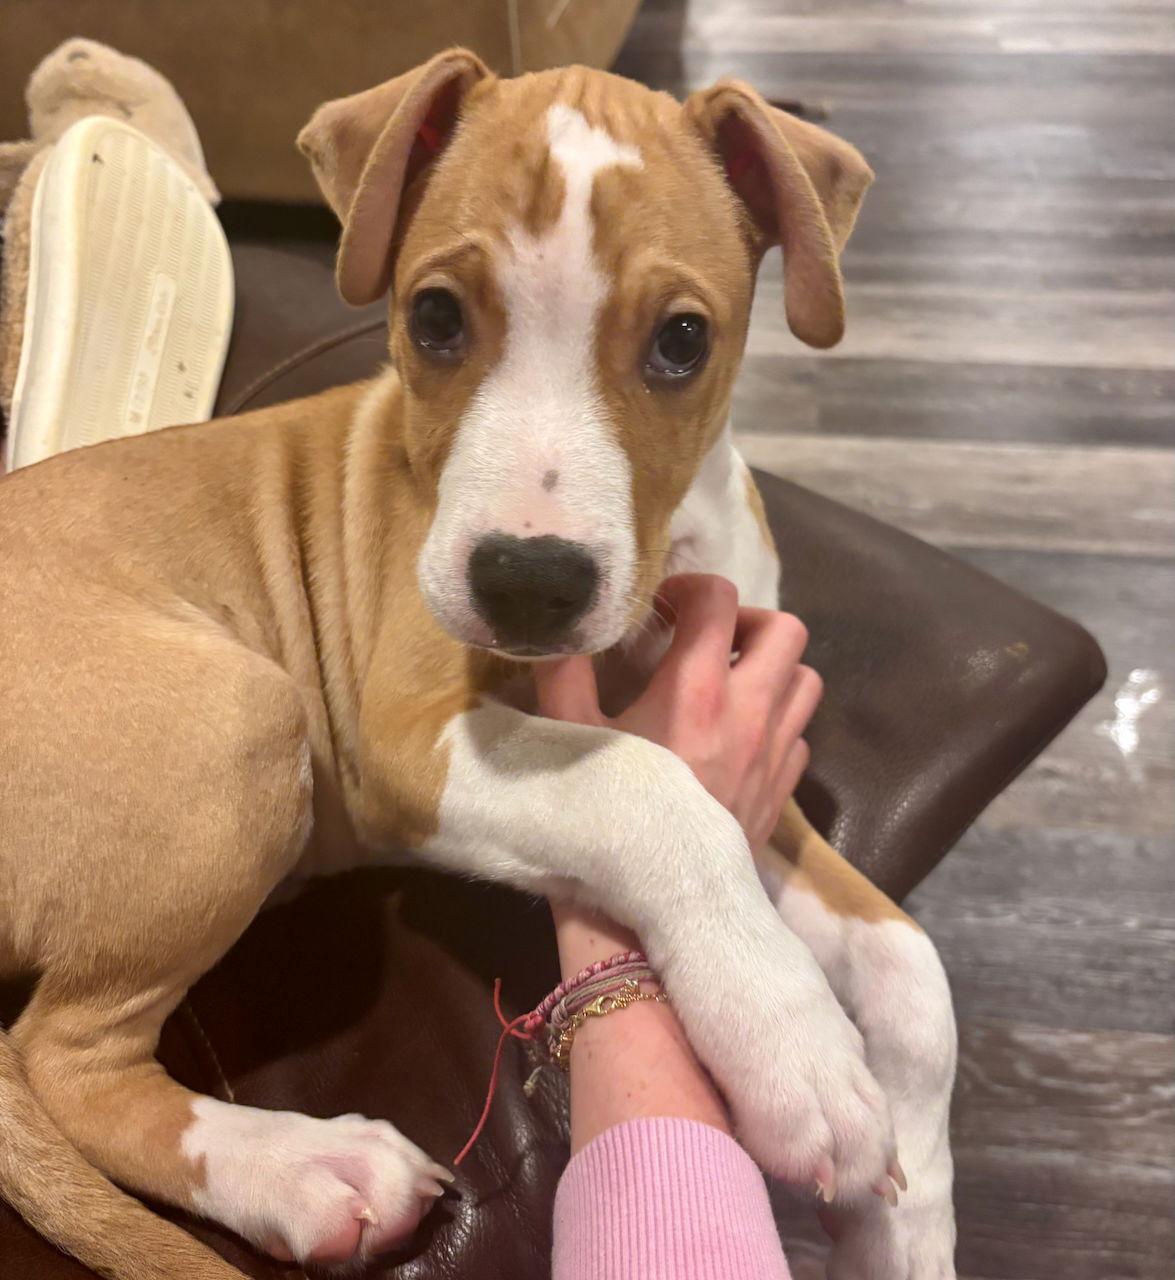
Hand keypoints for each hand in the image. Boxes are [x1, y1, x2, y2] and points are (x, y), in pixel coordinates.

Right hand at [535, 573, 821, 850]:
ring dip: (772, 670)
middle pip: (786, 629)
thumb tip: (562, 625)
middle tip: (709, 641)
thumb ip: (563, 669)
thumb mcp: (566, 732)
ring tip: (731, 684)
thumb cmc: (602, 813)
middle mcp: (749, 711)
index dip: (691, 588)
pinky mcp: (784, 790)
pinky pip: (800, 733)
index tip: (665, 609)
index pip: (719, 600)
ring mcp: (774, 752)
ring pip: (805, 679)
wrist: (649, 904)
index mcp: (695, 688)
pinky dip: (778, 721)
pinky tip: (740, 738)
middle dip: (747, 622)